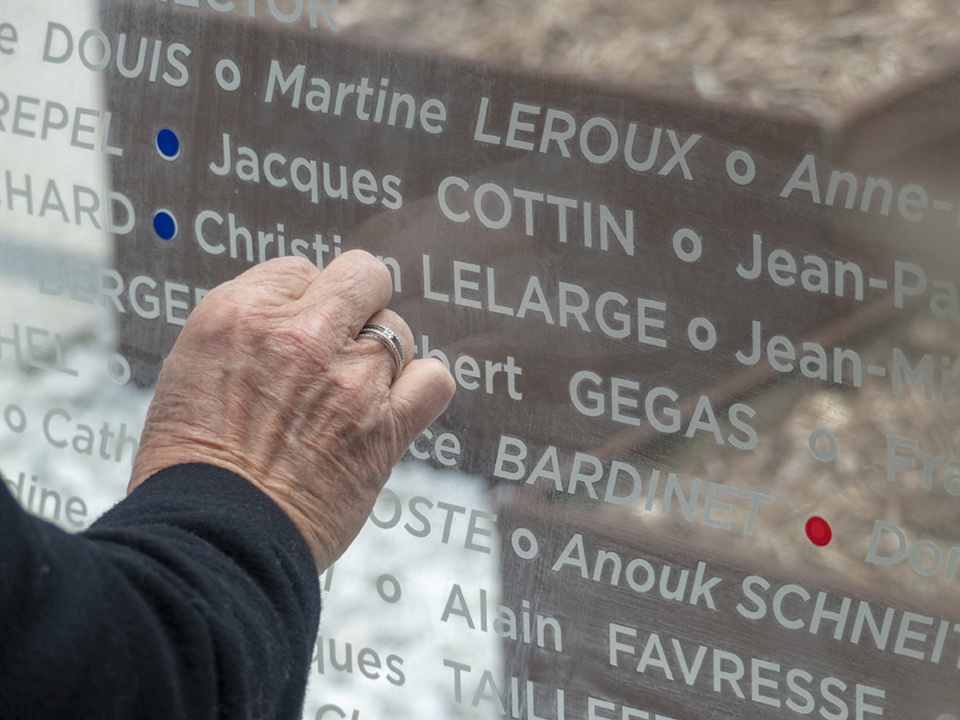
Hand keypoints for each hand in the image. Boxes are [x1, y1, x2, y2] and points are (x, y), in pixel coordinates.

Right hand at [129, 251, 455, 569]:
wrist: (212, 541)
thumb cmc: (191, 466)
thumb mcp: (192, 369)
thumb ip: (249, 332)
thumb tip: (295, 316)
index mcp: (240, 314)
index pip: (300, 270)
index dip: (303, 302)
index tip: (297, 332)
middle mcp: (300, 335)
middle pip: (362, 276)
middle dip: (356, 300)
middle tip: (341, 339)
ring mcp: (350, 378)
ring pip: (397, 329)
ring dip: (381, 355)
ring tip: (353, 392)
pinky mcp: (385, 426)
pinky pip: (434, 379)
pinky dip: (422, 387)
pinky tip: (397, 404)